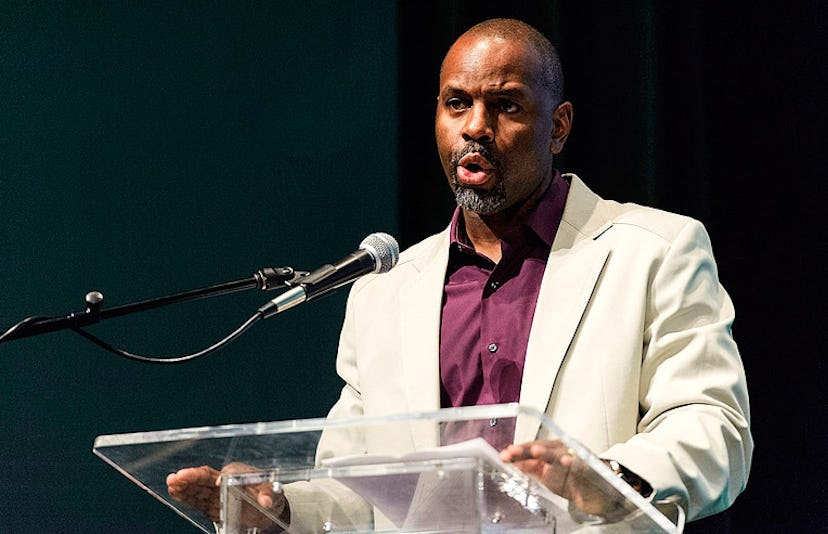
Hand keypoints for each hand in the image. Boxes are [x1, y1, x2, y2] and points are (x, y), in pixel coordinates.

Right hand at [167, 463, 284, 527]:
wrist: (266, 509)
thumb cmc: (269, 494)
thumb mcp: (274, 493)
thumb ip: (270, 495)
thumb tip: (266, 500)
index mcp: (239, 474)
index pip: (229, 472)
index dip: (222, 477)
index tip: (218, 483)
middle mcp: (225, 481)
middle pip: (207, 477)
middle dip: (192, 476)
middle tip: (178, 476)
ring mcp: (216, 494)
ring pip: (198, 488)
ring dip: (184, 486)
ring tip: (171, 483)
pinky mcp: (211, 506)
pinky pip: (196, 501)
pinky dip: (185, 497)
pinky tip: (174, 492)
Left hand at [500, 440, 628, 519]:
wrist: (600, 490)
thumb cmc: (573, 479)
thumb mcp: (548, 473)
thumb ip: (531, 466)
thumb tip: (512, 460)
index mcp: (552, 450)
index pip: (532, 448)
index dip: (518, 451)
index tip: (504, 455)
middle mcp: (563, 449)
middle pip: (542, 448)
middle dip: (526, 451)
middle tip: (512, 452)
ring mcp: (576, 457)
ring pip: (559, 454)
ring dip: (547, 452)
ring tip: (536, 451)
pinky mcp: (588, 468)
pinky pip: (580, 465)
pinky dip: (574, 463)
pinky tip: (567, 461)